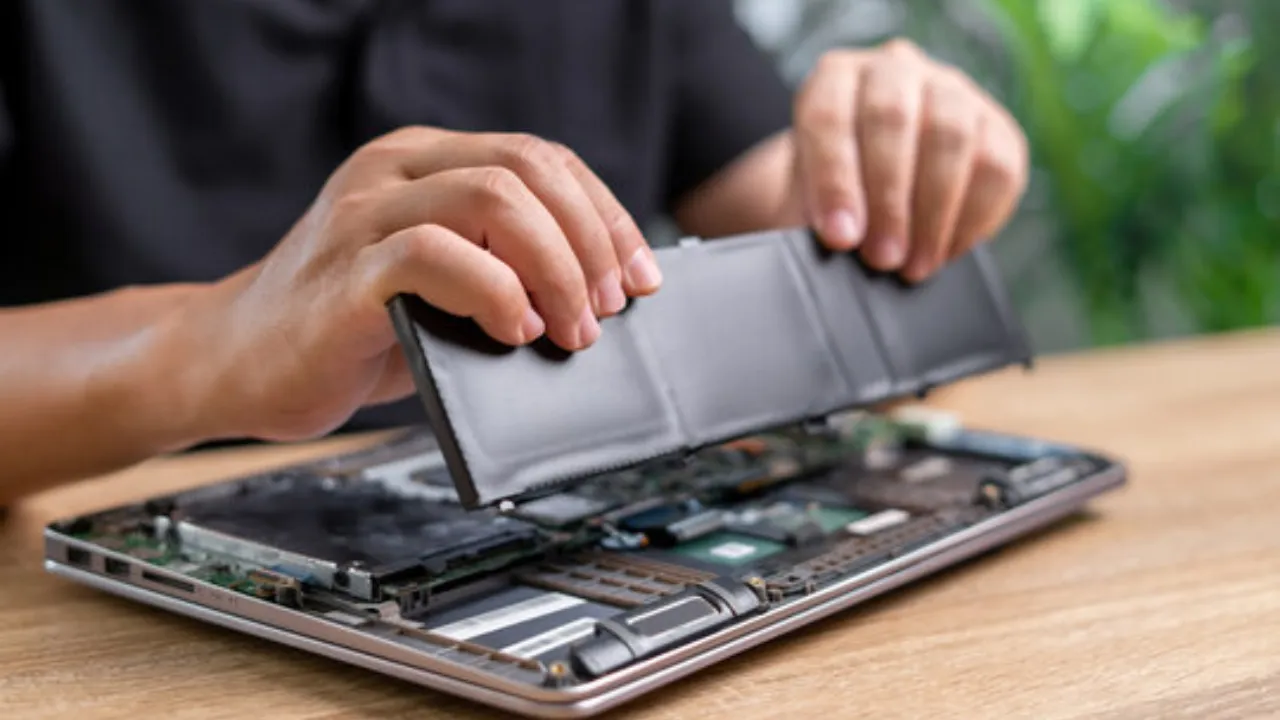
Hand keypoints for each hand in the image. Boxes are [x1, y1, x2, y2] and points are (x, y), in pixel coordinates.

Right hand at [177, 127, 661, 440]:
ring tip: (573, 328)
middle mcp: (393, 171)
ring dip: (556, 267)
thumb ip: (498, 268)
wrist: (231, 363)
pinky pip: (437, 255)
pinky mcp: (344, 273)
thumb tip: (598, 297)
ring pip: (493, 198)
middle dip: (591, 240)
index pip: (541, 158)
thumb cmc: (343, 330)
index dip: (604, 213)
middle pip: (528, 168)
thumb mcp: (435, 284)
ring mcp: (363, 214)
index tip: (640, 272)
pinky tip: (515, 329)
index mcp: (422, 162)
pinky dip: (495, 291)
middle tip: (611, 308)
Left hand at [791, 39, 1028, 280]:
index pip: (829, 116)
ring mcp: (951, 90)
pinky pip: (998, 167)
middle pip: (892, 119)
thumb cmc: (828, 193)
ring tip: (914, 265)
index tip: (840, 238)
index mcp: (835, 79)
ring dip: (934, 213)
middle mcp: (894, 70)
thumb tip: (838, 240)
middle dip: (887, 200)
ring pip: (952, 137)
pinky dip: (974, 218)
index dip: (834, 179)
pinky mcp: (996, 126)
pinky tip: (947, 251)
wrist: (871, 189)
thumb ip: (806, 211)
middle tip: (881, 258)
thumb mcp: (800, 197)